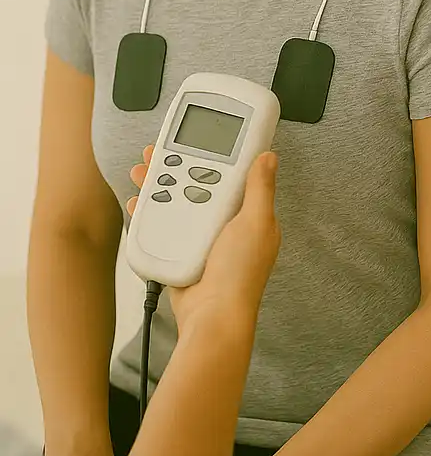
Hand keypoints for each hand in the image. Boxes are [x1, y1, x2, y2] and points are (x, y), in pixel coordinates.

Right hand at [127, 146, 281, 327]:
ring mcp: (201, 237)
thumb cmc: (239, 274)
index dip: (213, 156)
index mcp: (248, 214)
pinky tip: (136, 200)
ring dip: (157, 184)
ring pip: (176, 201)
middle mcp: (225, 223)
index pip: (230, 175)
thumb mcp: (255, 223)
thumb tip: (269, 156)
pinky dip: (148, 211)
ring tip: (141, 170)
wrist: (211, 316)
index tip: (196, 139)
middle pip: (197, 184)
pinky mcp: (180, 250)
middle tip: (156, 151)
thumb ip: (259, 189)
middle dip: (176, 166)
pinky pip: (162, 225)